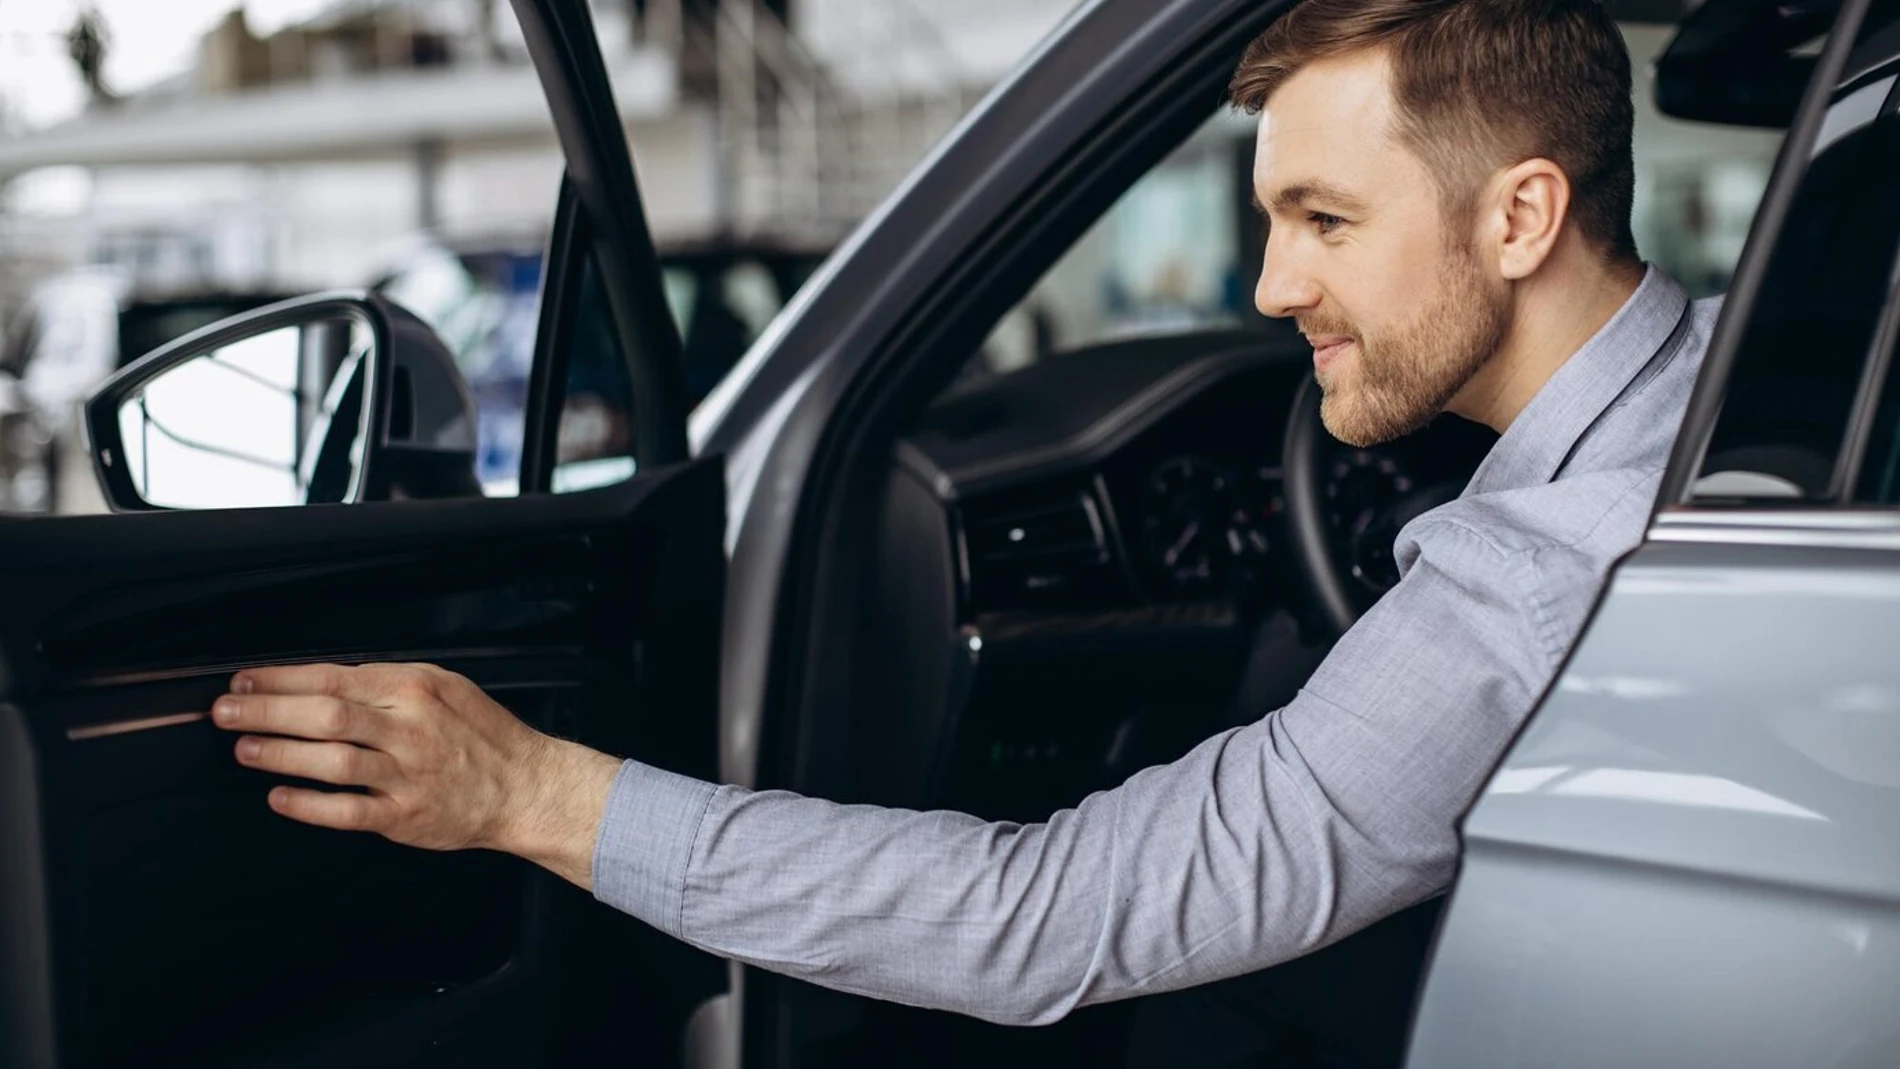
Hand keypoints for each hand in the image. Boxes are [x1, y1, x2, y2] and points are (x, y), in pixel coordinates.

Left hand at [209, 662, 622, 887]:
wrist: (526, 786)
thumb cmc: (483, 735)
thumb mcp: (445, 687)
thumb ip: (388, 684)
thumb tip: (323, 681)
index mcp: (415, 689)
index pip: (333, 677)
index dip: (280, 680)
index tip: (244, 682)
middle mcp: (409, 728)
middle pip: (325, 714)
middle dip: (266, 711)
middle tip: (226, 712)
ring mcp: (407, 774)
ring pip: (332, 760)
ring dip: (280, 753)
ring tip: (244, 749)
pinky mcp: (406, 816)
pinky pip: (349, 811)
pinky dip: (309, 805)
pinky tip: (280, 797)